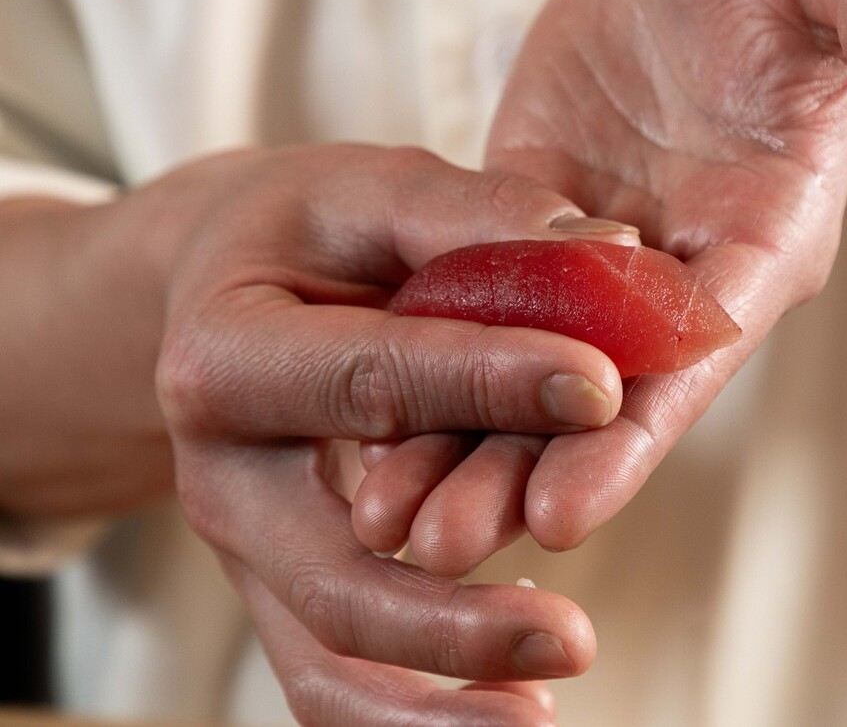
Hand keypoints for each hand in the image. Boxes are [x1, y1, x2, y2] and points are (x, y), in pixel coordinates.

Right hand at [145, 145, 636, 723]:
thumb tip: (608, 251)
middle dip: (453, 618)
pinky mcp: (288, 585)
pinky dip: (411, 712)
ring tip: (537, 717)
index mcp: (227, 356)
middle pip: (331, 575)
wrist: (220, 295)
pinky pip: (335, 675)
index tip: (601, 385)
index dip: (488, 383)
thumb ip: (474, 215)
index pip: (370, 379)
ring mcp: (251, 549)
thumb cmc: (303, 235)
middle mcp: (224, 476)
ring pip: (326, 661)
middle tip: (575, 636)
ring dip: (431, 707)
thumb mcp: (368, 189)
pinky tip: (510, 712)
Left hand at [351, 0, 846, 572]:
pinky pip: (484, 305)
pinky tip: (366, 424)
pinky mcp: (536, 230)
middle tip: (439, 550)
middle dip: (531, 469)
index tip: (564, 507)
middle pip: (614, 392)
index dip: (638, 425)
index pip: (708, 339)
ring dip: (467, 446)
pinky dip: (434, 362)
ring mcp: (607, 260)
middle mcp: (689, 268)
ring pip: (540, 370)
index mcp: (769, 222)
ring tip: (385, 521)